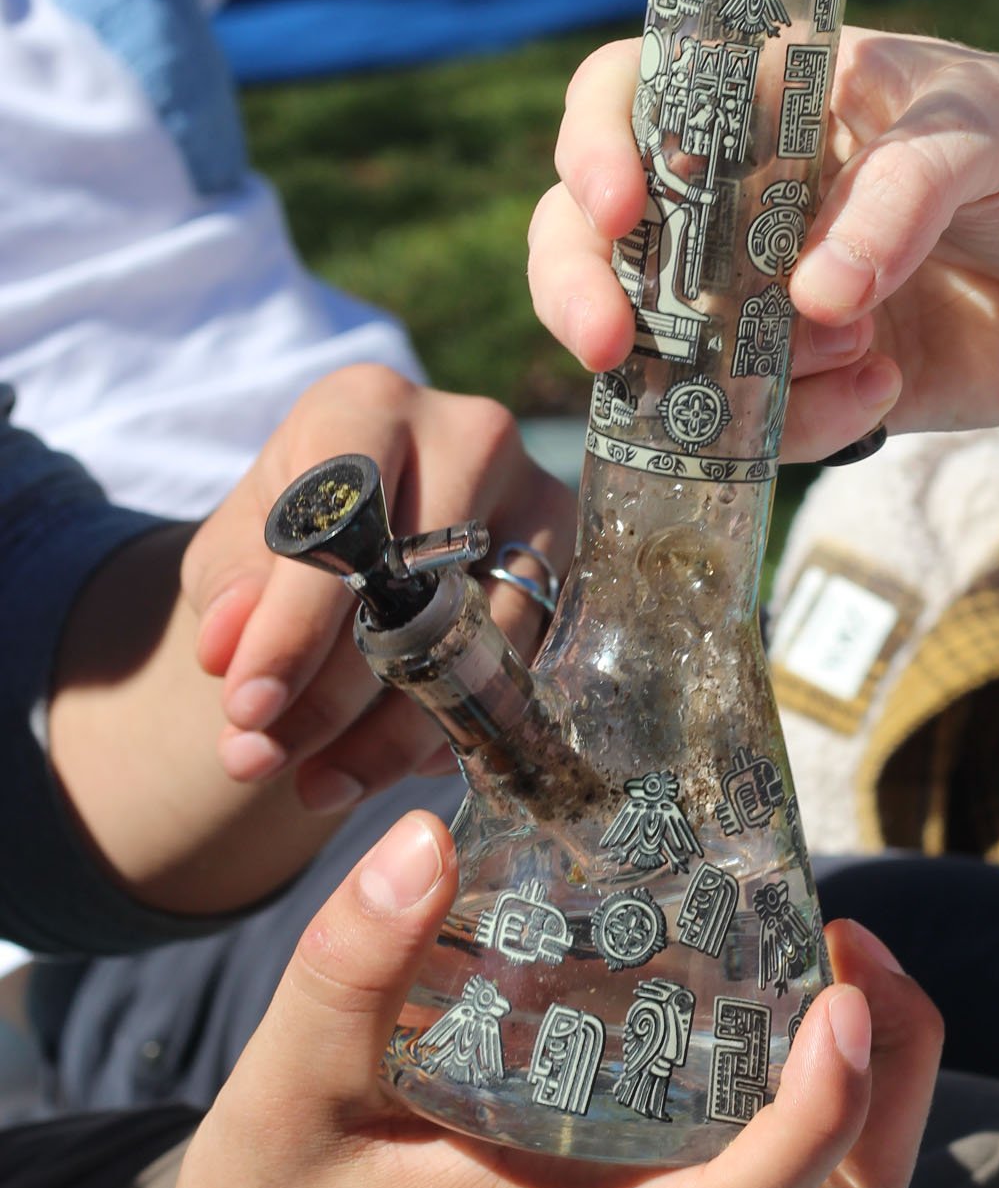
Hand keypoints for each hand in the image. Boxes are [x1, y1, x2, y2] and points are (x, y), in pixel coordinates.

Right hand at [134, 813, 940, 1187]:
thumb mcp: (282, 1090)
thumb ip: (348, 968)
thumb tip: (427, 842)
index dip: (824, 1111)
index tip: (844, 997)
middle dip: (892, 1082)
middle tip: (854, 943)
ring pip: (799, 1184)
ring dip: (853, 1075)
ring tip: (817, 948)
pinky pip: (739, 1155)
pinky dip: (782, 1077)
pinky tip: (723, 983)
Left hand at [183, 366, 576, 811]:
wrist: (368, 539)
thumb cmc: (296, 533)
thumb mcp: (237, 553)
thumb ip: (230, 596)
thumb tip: (231, 652)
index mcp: (370, 405)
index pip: (343, 517)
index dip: (293, 623)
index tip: (247, 708)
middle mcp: (471, 434)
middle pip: (415, 586)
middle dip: (333, 694)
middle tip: (266, 763)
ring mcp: (540, 499)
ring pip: (476, 641)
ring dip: (392, 732)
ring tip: (320, 782)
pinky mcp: (578, 568)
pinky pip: (523, 670)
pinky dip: (453, 730)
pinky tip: (390, 762)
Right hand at [532, 33, 998, 457]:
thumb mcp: (995, 127)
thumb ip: (903, 192)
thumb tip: (812, 297)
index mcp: (772, 99)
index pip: (635, 96)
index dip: (595, 143)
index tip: (618, 205)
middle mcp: (744, 199)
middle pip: (601, 236)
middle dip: (583, 289)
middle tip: (613, 343)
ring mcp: (771, 299)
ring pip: (663, 347)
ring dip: (724, 372)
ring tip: (859, 355)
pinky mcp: (817, 384)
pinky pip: (757, 424)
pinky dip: (803, 425)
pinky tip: (889, 388)